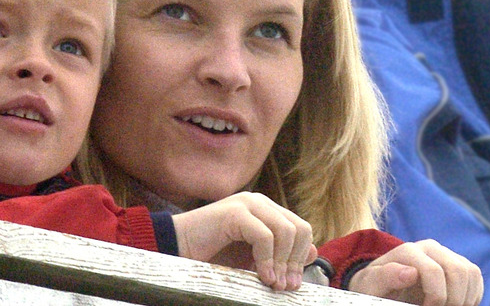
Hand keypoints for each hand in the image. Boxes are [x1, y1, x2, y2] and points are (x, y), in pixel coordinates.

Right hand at [171, 192, 316, 290]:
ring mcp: (247, 203)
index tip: (291, 284)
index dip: (301, 257)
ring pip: (286, 231)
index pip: (301, 229)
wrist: (177, 248)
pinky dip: (267, 260)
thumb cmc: (212, 255)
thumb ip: (280, 254)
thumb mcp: (253, 259)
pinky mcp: (235, 212)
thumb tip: (313, 252)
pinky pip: (265, 236)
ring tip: (272, 283)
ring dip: (282, 262)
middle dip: (295, 261)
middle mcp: (259, 202)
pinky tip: (260, 275)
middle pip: (299, 229)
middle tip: (284, 286)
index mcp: (265, 210)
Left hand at [348, 239, 482, 305]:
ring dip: (464, 297)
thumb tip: (410, 272)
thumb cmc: (375, 287)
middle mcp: (428, 247)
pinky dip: (470, 295)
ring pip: (470, 273)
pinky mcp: (456, 263)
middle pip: (457, 271)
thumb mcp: (371, 285)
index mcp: (408, 251)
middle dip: (452, 298)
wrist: (382, 286)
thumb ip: (384, 277)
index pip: (434, 271)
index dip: (436, 297)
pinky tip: (454, 304)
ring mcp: (444, 254)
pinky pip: (475, 277)